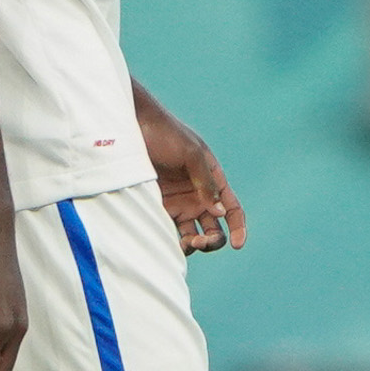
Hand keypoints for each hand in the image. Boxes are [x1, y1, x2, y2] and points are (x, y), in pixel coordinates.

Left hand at [140, 98, 246, 254]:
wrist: (131, 126)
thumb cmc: (164, 133)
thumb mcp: (190, 153)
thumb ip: (205, 182)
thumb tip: (220, 212)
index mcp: (212, 180)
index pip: (232, 208)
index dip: (238, 227)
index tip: (238, 244)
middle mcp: (198, 195)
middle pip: (214, 227)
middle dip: (213, 240)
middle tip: (201, 241)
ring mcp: (178, 203)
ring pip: (193, 234)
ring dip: (194, 244)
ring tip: (187, 243)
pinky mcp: (158, 207)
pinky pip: (170, 230)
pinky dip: (173, 241)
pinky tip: (170, 243)